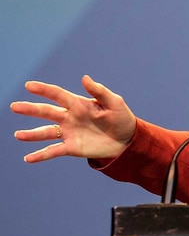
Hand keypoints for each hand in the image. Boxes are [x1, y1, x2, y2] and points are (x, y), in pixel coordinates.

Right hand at [10, 75, 135, 161]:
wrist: (127, 140)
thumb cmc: (121, 118)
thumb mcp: (114, 102)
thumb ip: (99, 91)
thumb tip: (84, 78)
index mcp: (78, 104)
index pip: (58, 95)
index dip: (44, 89)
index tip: (29, 85)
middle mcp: (70, 117)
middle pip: (47, 112)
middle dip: (31, 109)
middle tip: (14, 106)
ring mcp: (69, 132)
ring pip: (46, 132)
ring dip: (32, 134)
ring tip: (18, 135)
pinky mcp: (71, 147)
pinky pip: (53, 151)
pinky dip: (41, 155)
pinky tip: (28, 158)